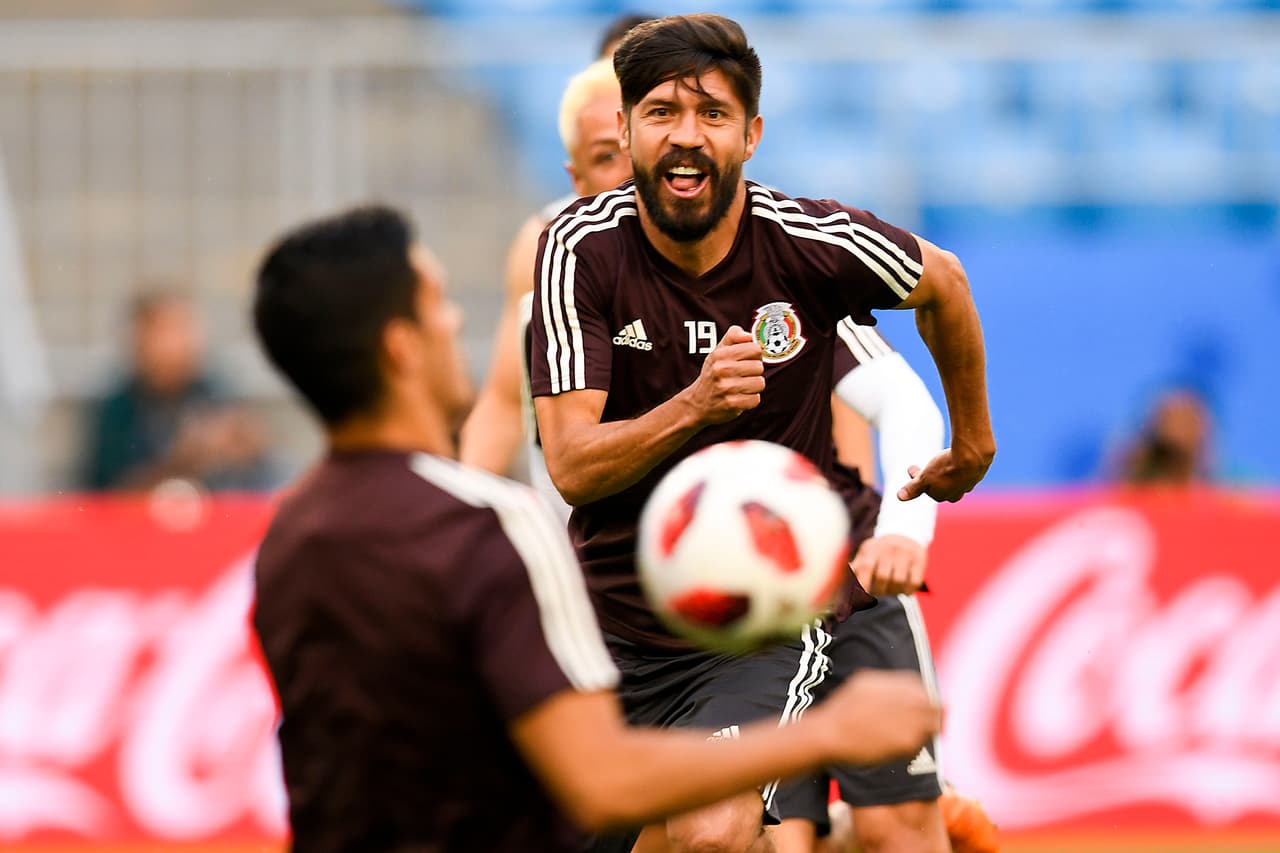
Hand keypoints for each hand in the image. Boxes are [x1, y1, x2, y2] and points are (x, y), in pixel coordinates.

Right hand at [685, 325, 764, 423]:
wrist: (697, 403)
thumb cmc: (712, 375)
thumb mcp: (718, 351)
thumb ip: (733, 336)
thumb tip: (749, 335)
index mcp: (721, 355)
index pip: (755, 349)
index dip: (754, 356)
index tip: (746, 361)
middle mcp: (723, 369)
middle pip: (759, 367)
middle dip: (753, 372)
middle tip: (742, 376)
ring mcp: (727, 388)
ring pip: (760, 383)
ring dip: (753, 387)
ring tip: (741, 387)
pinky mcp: (732, 404)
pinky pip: (755, 399)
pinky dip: (750, 400)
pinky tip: (739, 398)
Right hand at [816, 670, 940, 765]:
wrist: (832, 733)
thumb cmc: (843, 709)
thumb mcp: (864, 683)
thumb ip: (888, 685)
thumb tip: (904, 690)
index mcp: (897, 684)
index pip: (922, 688)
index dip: (924, 697)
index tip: (921, 706)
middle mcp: (908, 700)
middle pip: (935, 706)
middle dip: (933, 714)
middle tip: (928, 723)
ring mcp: (910, 722)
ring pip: (932, 726)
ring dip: (926, 730)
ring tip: (910, 735)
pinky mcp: (907, 743)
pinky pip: (919, 743)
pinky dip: (913, 744)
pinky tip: (896, 745)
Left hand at [851, 534, 927, 595]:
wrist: (905, 533)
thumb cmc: (880, 551)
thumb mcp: (866, 554)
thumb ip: (855, 569)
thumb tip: (840, 587)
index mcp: (871, 548)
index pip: (865, 567)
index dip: (863, 584)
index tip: (862, 598)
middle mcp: (888, 548)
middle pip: (883, 577)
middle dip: (880, 590)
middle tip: (881, 593)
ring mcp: (905, 552)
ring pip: (899, 580)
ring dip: (895, 591)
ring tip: (893, 590)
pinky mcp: (919, 558)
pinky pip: (914, 581)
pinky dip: (909, 590)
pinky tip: (905, 590)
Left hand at [897, 444, 993, 503]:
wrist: (972, 456)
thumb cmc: (946, 468)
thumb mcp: (924, 477)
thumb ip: (913, 488)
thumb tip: (899, 497)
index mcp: (943, 496)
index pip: (926, 489)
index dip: (917, 477)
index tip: (911, 467)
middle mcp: (957, 493)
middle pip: (941, 486)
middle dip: (931, 477)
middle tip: (926, 464)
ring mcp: (969, 483)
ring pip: (955, 480)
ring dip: (947, 472)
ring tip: (942, 461)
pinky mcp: (978, 472)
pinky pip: (966, 470)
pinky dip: (960, 465)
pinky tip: (958, 456)